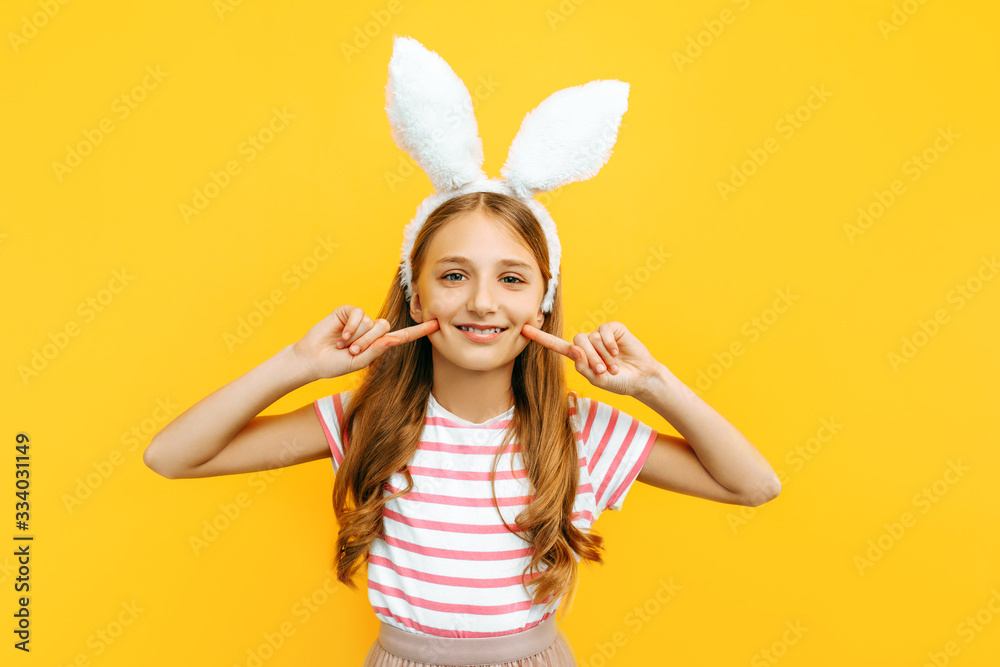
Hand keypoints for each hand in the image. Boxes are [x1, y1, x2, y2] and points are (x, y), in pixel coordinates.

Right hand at [293, 305, 439, 380]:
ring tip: (343, 345)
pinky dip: (351, 326)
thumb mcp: (359, 361)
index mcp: (378, 344)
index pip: (402, 336)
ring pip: (371, 321)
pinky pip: (358, 313)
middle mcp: (371, 330)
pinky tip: (340, 335)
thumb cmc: (334, 364)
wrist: (312, 359)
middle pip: (384, 327)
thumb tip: (394, 338)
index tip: (436, 324)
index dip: (418, 331)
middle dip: (368, 342)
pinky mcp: (347, 312)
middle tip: (352, 351)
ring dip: (358, 336)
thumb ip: (377, 349)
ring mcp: (359, 320)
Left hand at [521, 321, 661, 397]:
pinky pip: (605, 331)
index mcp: (579, 356)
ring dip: (603, 355)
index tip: (524, 329)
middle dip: (591, 359)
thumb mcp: (597, 380)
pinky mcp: (613, 329)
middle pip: (577, 342)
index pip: (556, 345)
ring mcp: (600, 334)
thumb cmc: (618, 381)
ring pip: (592, 338)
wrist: (640, 379)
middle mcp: (587, 343)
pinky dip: (610, 344)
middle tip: (604, 371)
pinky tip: (618, 351)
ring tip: (614, 365)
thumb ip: (583, 367)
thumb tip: (574, 349)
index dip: (541, 338)